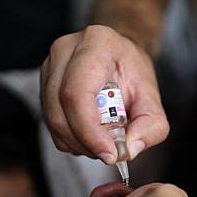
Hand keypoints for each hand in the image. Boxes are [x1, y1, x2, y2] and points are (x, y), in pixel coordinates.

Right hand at [40, 25, 168, 163]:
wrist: (120, 58)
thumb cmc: (134, 74)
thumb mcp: (153, 100)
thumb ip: (151, 127)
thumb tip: (127, 150)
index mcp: (96, 43)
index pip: (78, 93)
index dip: (89, 130)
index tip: (109, 153)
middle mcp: (66, 50)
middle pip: (60, 110)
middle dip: (85, 142)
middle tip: (109, 153)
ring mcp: (50, 66)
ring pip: (52, 120)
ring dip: (78, 143)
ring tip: (102, 142)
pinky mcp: (44, 83)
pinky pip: (50, 123)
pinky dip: (71, 139)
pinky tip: (90, 133)